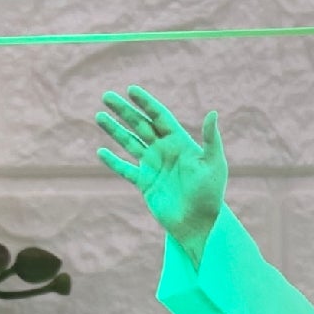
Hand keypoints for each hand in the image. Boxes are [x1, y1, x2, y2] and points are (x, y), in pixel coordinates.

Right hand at [94, 86, 227, 261]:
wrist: (199, 223)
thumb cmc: (210, 194)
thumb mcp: (214, 164)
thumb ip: (211, 139)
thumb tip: (213, 113)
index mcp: (179, 142)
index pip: (159, 116)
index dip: (145, 103)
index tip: (131, 90)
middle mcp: (164, 151)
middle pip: (140, 125)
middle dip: (124, 110)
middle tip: (107, 96)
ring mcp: (153, 167)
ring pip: (130, 142)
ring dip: (114, 129)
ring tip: (99, 115)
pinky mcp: (145, 184)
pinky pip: (126, 170)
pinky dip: (113, 162)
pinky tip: (101, 152)